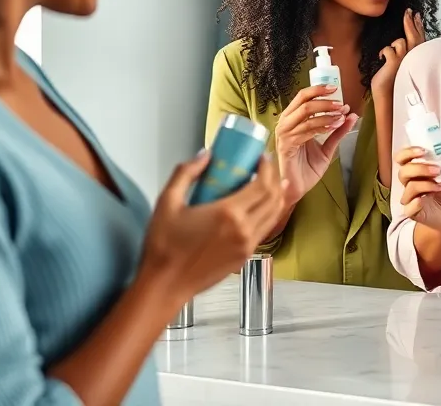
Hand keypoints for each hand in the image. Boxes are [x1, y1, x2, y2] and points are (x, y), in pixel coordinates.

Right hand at [140, 150, 288, 301]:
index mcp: (228, 214)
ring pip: (274, 214)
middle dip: (274, 177)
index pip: (262, 185)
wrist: (165, 285)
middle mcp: (244, 229)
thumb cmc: (163, 246)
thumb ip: (186, 173)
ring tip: (270, 182)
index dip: (267, 167)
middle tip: (266, 166)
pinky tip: (261, 206)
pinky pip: (265, 229)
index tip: (262, 157)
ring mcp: (247, 245)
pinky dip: (269, 213)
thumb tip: (205, 155)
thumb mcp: (167, 203)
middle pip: (274, 197)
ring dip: (276, 195)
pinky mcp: (245, 257)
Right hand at [274, 84, 357, 201]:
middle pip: (303, 102)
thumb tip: (352, 114)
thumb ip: (337, 131)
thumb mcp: (327, 147)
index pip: (303, 98)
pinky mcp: (285, 146)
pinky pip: (305, 131)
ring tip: (341, 116)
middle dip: (325, 101)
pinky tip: (334, 126)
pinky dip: (322, 126)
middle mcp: (285, 124)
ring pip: (306, 114)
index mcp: (293, 121)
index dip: (318, 90)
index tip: (335, 88)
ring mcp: (284, 135)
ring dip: (326, 113)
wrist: (297, 189)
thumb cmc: (307, 168)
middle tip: (341, 104)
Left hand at [371, 9, 425, 98]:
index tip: (416, 15)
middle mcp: (414, 59)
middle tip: (408, 11)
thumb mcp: (401, 67)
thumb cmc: (394, 84)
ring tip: (389, 51)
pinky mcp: (394, 63)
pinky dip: (384, 52)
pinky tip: (382, 59)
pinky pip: (388, 49)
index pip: (420, 38)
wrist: (388, 98)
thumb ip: (405, 56)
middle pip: (414, 36)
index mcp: (417, 60)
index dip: (418, 26)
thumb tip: (404, 43)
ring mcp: (405, 61)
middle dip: (410, 22)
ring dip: (394, 44)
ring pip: (400, 42)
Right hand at [394, 146, 440, 229]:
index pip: (402, 159)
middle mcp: (409, 183)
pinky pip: (408, 208)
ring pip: (409, 188)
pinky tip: (423, 200)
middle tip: (437, 170)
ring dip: (426, 185)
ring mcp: (410, 198)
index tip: (423, 151)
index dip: (408, 153)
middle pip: (403, 172)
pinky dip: (415, 203)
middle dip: (420, 169)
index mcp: (415, 171)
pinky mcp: (412, 212)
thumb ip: (439, 164)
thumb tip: (435, 154)